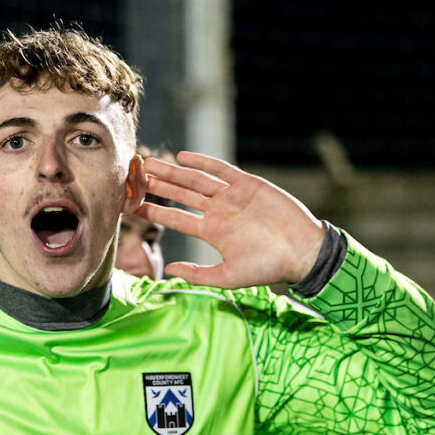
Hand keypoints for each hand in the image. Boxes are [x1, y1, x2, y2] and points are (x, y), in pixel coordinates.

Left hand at [139, 152, 323, 288]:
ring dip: (173, 172)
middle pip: (181, 194)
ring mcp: (232, 196)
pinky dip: (203, 162)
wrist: (302, 253)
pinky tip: (182, 157)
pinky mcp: (248, 184)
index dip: (154, 211)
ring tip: (150, 164)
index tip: (132, 205)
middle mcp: (218, 211)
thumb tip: (168, 269)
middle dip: (158, 185)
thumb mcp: (228, 277)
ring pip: (196, 180)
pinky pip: (221, 170)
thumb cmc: (268, 268)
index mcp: (211, 232)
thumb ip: (197, 274)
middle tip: (134, 176)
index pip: (175, 219)